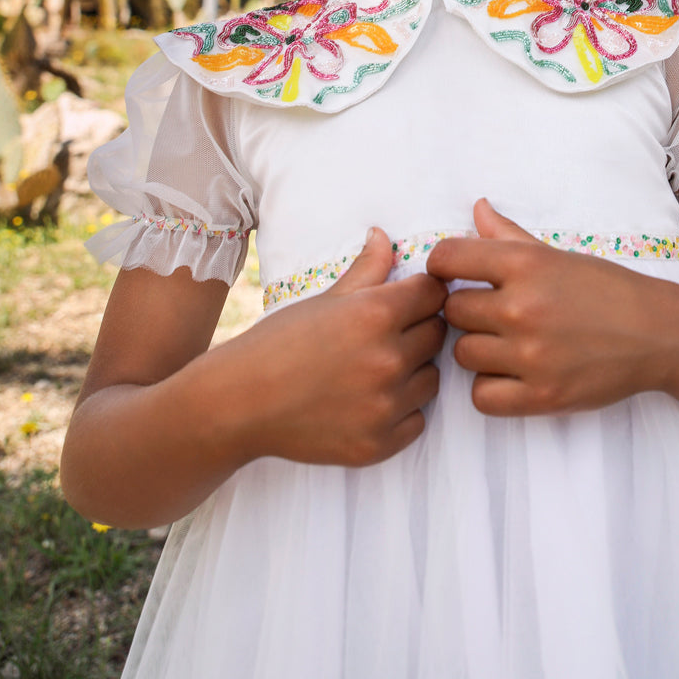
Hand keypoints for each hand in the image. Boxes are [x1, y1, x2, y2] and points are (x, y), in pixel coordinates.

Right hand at [229, 227, 448, 466]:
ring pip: (431, 377)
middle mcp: (387, 359)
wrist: (240, 404)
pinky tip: (371, 399)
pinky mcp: (379, 443)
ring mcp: (384, 406)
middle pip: (438, 333)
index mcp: (376, 314)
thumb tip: (385, 235)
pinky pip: (416, 419)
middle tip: (390, 333)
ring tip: (378, 367)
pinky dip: (402, 410)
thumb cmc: (279, 343)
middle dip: (420, 329)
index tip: (410, 299)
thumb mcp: (326, 299)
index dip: (424, 293)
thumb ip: (367, 268)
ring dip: (415, 370)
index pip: (435, 293)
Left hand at [426, 199, 672, 416]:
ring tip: (506, 344)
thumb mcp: (556, 255)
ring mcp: (531, 355)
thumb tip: (475, 208)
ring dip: (478, 350)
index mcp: (525, 264)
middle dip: (467, 311)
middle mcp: (523, 307)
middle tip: (491, 314)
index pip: (446, 258)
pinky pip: (481, 396)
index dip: (442, 266)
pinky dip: (490, 388)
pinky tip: (512, 374)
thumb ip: (508, 235)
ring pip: (463, 354)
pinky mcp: (541, 396)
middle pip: (452, 311)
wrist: (655, 334)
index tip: (454, 276)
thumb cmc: (604, 289)